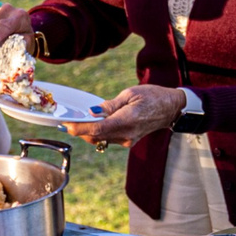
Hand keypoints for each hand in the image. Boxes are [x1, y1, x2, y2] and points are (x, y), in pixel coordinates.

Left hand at [70, 83, 188, 147]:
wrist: (170, 109)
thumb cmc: (152, 96)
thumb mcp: (130, 94)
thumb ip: (110, 105)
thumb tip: (92, 111)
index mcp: (127, 121)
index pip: (98, 129)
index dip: (79, 128)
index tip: (66, 125)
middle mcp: (126, 135)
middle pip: (95, 136)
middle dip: (79, 130)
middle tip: (65, 122)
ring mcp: (127, 141)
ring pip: (100, 139)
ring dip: (87, 131)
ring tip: (76, 121)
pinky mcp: (127, 142)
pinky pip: (107, 139)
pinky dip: (97, 132)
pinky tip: (93, 123)